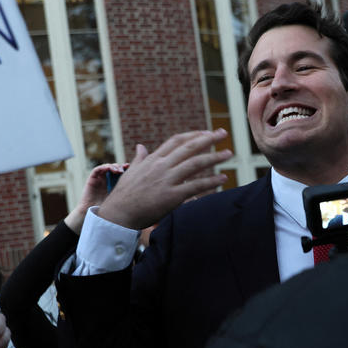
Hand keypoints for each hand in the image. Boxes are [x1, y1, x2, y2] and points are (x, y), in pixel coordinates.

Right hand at [65, 163, 126, 232]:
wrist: (93, 214)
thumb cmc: (107, 209)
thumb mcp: (119, 198)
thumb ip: (125, 192)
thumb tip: (140, 187)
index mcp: (114, 183)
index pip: (121, 173)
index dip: (126, 169)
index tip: (132, 168)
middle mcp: (107, 180)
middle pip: (114, 168)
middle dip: (120, 167)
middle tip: (125, 169)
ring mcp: (99, 179)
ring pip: (107, 167)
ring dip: (113, 166)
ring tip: (118, 170)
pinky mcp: (92, 179)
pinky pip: (97, 169)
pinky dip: (103, 167)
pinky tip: (109, 169)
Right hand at [98, 129, 231, 229]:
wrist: (119, 214)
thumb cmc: (124, 195)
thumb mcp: (131, 172)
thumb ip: (139, 158)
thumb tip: (140, 146)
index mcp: (153, 160)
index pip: (176, 141)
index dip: (192, 135)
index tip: (205, 132)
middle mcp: (161, 166)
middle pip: (189, 147)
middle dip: (208, 139)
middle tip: (223, 134)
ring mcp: (167, 180)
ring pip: (195, 163)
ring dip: (214, 157)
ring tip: (228, 154)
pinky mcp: (172, 196)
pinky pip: (196, 186)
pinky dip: (211, 181)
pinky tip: (223, 179)